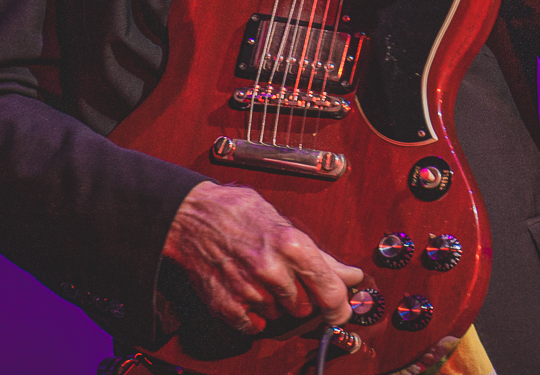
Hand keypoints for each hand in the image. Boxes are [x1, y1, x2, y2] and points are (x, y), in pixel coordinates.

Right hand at [162, 181, 363, 333]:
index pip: (330, 292)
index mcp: (292, 245)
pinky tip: (248, 291)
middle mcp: (272, 270)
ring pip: (280, 316)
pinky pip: (255, 325)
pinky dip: (254, 315)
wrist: (191, 217)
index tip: (341, 311)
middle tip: (287, 278)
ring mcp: (248, 291)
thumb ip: (320, 256)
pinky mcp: (227, 306)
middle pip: (306, 307)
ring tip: (261, 276)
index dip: (340, 307)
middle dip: (302, 297)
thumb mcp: (285, 224)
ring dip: (276, 303)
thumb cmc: (239, 213)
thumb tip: (349, 275)